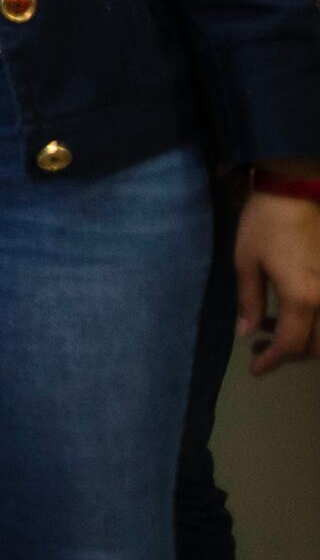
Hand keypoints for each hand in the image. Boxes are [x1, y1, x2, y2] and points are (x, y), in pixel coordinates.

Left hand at [236, 181, 319, 375]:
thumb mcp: (246, 262)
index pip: (292, 345)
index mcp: (303, 297)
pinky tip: (292, 312)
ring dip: (305, 340)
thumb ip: (249, 301)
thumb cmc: (265, 224)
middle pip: (316, 346)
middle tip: (259, 347)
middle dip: (288, 353)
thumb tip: (247, 333)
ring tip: (272, 327)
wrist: (297, 190)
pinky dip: (315, 322)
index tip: (255, 369)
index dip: (272, 361)